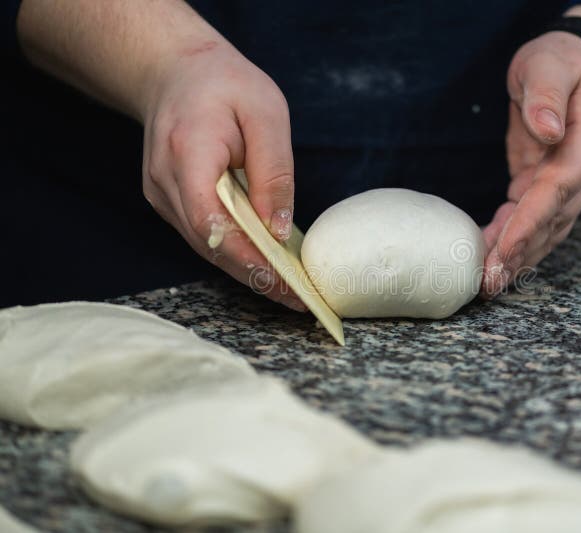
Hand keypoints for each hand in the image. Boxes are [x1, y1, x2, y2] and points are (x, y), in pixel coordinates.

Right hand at [142, 41, 305, 310]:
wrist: (174, 70)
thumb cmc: (225, 84)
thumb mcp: (266, 112)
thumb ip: (273, 171)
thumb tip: (280, 228)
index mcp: (188, 152)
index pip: (211, 219)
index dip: (246, 255)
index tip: (284, 279)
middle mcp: (165, 181)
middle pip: (208, 243)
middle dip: (255, 275)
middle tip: (299, 299)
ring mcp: (161, 194)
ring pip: (205, 245)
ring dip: (247, 269)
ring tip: (291, 290)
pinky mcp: (169, 200)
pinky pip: (203, 234)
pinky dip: (235, 250)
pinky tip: (267, 261)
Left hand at [481, 17, 580, 297]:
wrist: (572, 65)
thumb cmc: (559, 62)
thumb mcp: (549, 65)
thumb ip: (548, 94)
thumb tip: (549, 130)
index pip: (558, 190)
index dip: (531, 221)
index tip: (504, 248)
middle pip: (551, 222)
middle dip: (519, 254)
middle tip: (488, 283)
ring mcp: (568, 185)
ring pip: (542, 231)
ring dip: (515, 259)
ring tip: (486, 285)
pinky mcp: (545, 188)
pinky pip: (528, 221)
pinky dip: (507, 241)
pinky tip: (485, 258)